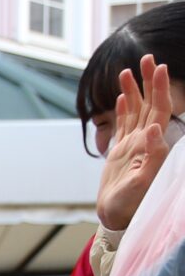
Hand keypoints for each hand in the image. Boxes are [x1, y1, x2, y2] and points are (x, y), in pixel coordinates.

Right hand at [99, 55, 173, 231]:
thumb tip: (154, 127)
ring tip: (128, 71)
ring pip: (136, 111)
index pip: (160, 110)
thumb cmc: (129, 204)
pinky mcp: (121, 152)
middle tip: (147, 58)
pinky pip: (123, 125)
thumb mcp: (141, 182)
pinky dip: (123, 109)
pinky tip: (122, 97)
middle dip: (149, 81)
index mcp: (152, 145)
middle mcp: (145, 141)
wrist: (116, 217)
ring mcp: (133, 145)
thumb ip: (151, 155)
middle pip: (150, 104)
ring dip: (134, 90)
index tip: (159, 68)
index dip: (161, 89)